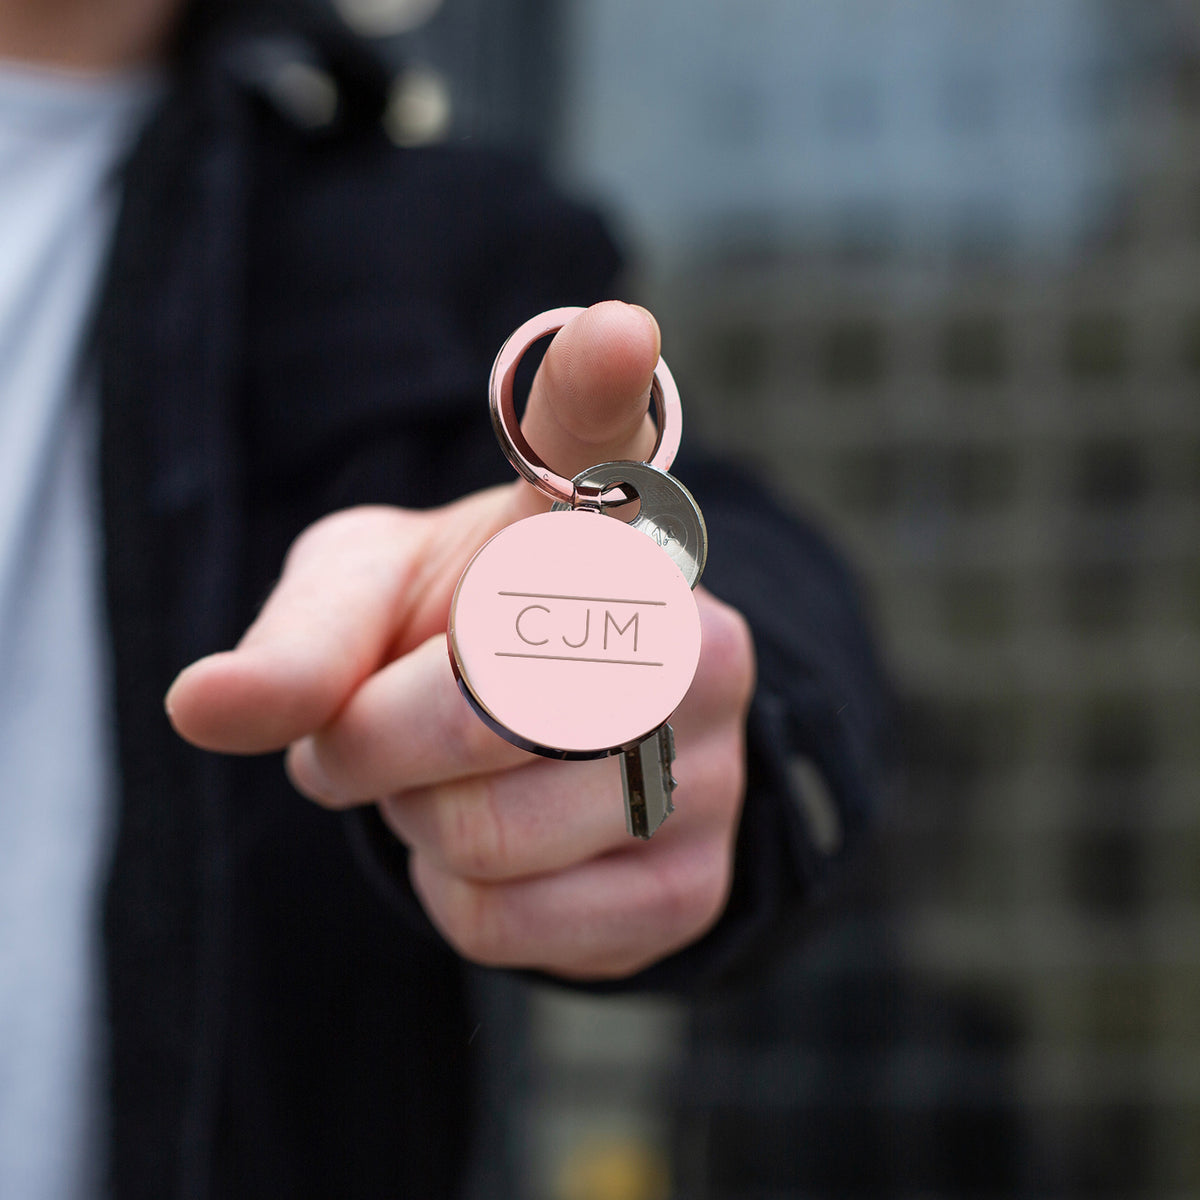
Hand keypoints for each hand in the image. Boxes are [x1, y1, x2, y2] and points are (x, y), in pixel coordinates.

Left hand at [166, 302, 755, 979]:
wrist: (547, 755)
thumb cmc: (457, 640)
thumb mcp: (367, 606)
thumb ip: (297, 639)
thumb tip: (202, 707)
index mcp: (599, 526)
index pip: (606, 445)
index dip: (600, 385)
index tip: (612, 328)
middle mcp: (686, 627)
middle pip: (481, 699)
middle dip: (372, 738)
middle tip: (372, 729)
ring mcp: (712, 759)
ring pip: (489, 832)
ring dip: (417, 824)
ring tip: (451, 785)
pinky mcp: (697, 882)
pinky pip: (516, 925)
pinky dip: (459, 899)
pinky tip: (496, 852)